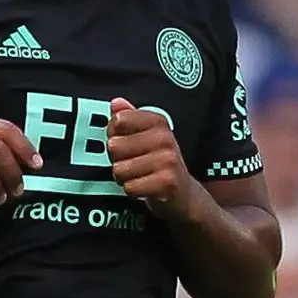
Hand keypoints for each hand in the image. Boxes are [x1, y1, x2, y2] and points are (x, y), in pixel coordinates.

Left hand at [104, 97, 201, 220]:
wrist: (183, 194)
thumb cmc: (159, 164)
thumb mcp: (145, 136)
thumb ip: (129, 118)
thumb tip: (116, 103)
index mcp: (158, 122)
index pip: (118, 121)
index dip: (114, 135)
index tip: (127, 143)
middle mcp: (165, 138)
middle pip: (114, 146)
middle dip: (118, 160)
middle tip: (134, 164)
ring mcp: (168, 160)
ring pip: (119, 169)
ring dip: (124, 178)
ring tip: (140, 177)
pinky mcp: (167, 182)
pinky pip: (129, 187)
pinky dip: (132, 191)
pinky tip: (145, 188)